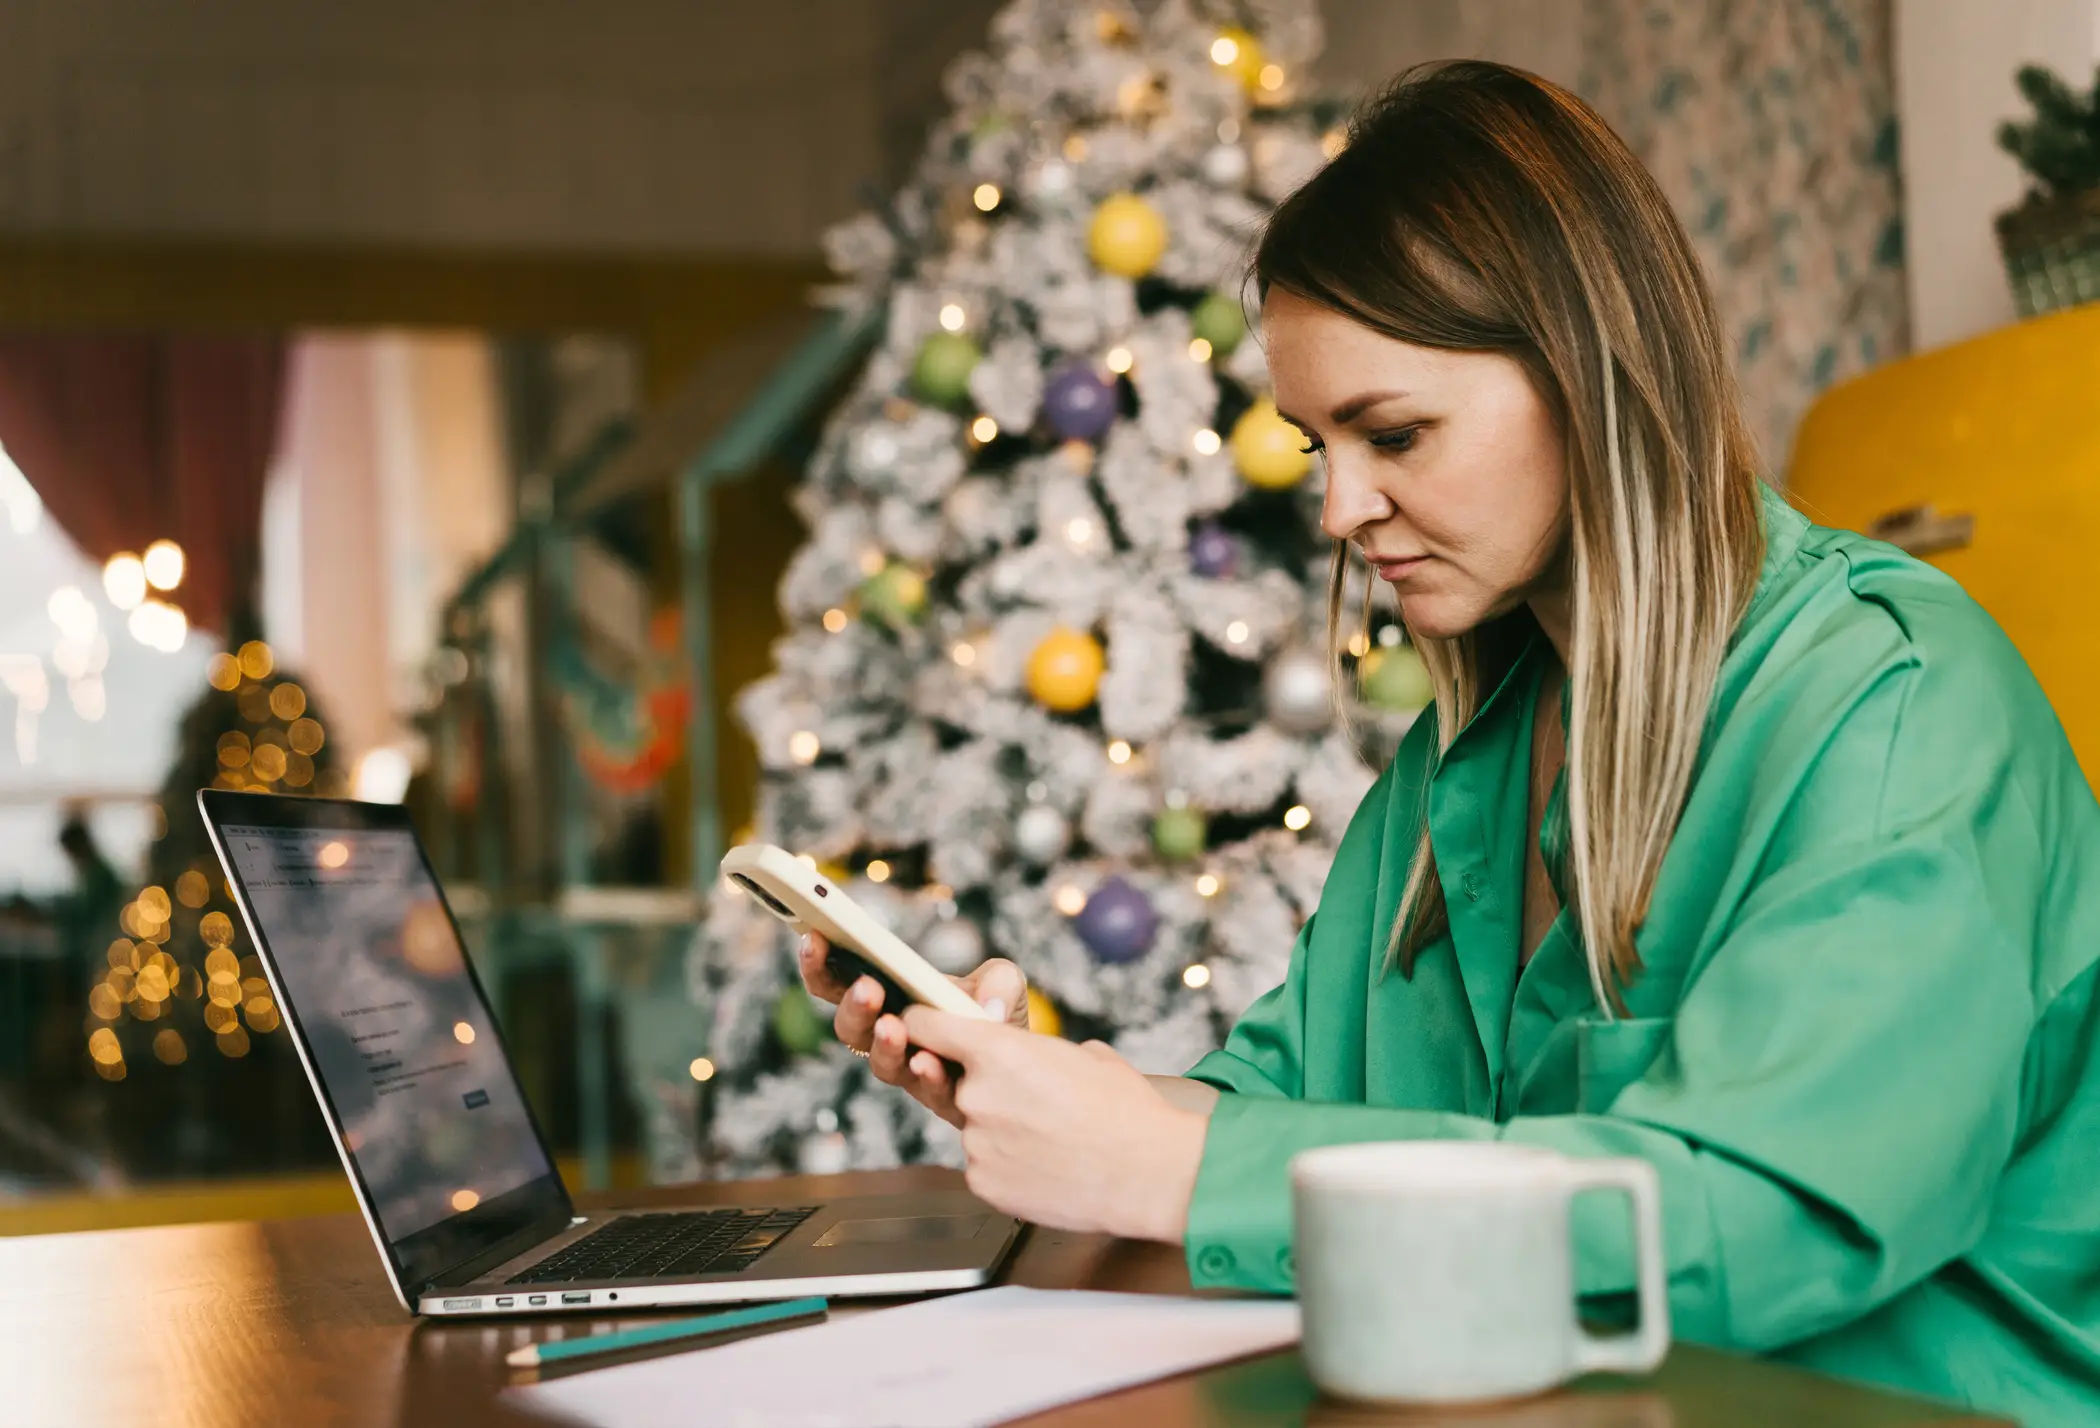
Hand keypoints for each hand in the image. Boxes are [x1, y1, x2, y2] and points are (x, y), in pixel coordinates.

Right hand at [796, 933, 1029, 1125]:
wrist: (1023, 1063)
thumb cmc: (995, 1012)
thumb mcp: (1003, 982)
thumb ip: (998, 979)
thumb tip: (987, 1009)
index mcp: (887, 995)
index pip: (838, 980)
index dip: (819, 962)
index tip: (814, 938)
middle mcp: (888, 1034)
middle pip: (850, 1026)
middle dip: (853, 1005)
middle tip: (867, 988)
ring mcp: (910, 1068)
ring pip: (880, 1062)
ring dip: (883, 1044)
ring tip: (893, 1027)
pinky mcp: (938, 1098)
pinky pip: (925, 1090)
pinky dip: (927, 1075)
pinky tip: (930, 1062)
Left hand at [898, 1005, 1207, 1242]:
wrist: (1147, 1173)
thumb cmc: (1126, 1110)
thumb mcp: (1086, 1055)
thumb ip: (1041, 1052)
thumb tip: (1035, 1059)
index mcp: (998, 1050)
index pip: (928, 1026)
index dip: (925, 1027)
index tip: (925, 1031)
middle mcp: (976, 1093)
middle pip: (959, 1082)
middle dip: (988, 1090)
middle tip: (1036, 1104)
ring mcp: (976, 1141)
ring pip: (976, 1127)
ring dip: (1001, 1131)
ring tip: (1052, 1141)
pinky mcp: (982, 1182)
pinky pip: (984, 1165)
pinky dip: (1007, 1165)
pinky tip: (1046, 1166)